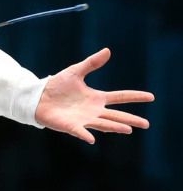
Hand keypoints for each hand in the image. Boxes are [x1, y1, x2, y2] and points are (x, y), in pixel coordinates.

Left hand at [35, 48, 153, 144]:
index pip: (120, 97)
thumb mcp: (76, 71)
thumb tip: (107, 51)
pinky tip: (92, 139)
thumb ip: (91, 63)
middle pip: (117, 115)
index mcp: (97, 98)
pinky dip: (85, 135)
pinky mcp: (70, 126)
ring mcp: (83, 120)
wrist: (40, 97)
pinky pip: (79, 132)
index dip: (135, 96)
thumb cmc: (58, 86)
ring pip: (103, 124)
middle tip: (146, 124)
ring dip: (115, 127)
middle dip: (131, 119)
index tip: (151, 97)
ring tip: (129, 129)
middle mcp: (94, 111)